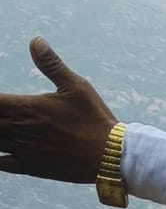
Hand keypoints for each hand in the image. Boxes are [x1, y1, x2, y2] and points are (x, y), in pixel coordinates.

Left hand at [0, 38, 117, 183]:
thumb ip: (52, 65)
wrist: (111, 156)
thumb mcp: (77, 87)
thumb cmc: (95, 119)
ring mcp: (23, 150)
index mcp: (26, 106)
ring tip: (0, 126)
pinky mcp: (31, 167)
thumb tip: (36, 41)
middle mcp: (19, 129)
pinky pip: (1, 164)